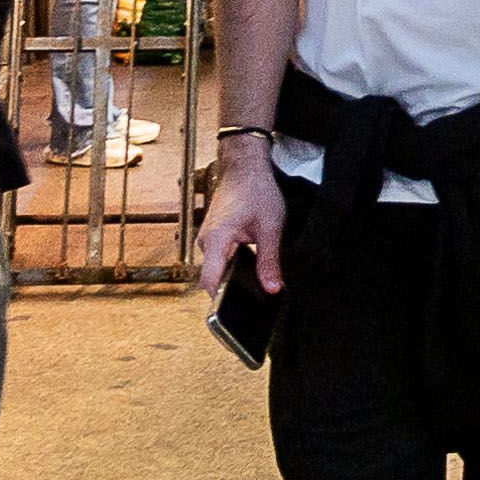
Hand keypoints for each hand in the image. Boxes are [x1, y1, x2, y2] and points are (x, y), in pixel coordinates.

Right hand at [196, 148, 287, 297]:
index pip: (209, 282)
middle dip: (230, 291)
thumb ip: (270, 261)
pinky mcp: (213, 237)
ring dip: (231, 277)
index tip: (235, 313)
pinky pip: (218, 259)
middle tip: (253, 300)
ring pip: (216, 269)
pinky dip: (231, 265)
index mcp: (216, 240)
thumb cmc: (256, 190)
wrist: (245, 167)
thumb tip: (273, 288)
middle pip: (212, 279)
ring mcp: (208, 239)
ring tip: (253, 281)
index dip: (220, 300)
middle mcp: (206, 242)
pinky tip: (248, 266)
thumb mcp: (270, 228)